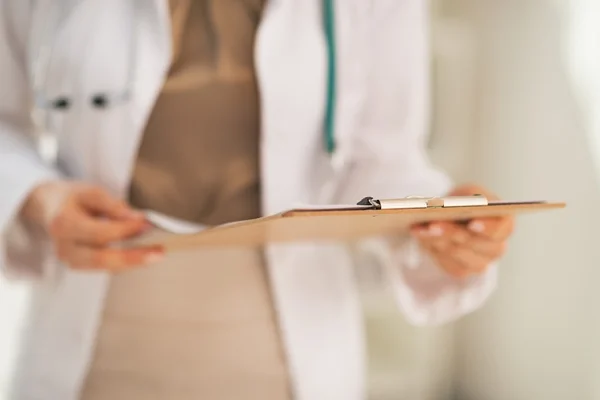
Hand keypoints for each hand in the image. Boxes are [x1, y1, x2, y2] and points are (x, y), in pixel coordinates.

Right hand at [21, 181, 163, 270]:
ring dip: (133, 262)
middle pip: (101, 258)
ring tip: (156, 254)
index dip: (124, 230)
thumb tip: (136, 219)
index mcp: (63, 224)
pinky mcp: (80, 265)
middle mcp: (64, 247)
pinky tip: (144, 255)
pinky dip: (125, 262)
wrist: (49, 206)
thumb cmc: (73, 197)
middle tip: (159, 252)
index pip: (98, 232)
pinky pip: (105, 267)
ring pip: (105, 267)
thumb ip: (113, 205)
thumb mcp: (91, 192)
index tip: (147, 224)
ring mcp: (70, 260)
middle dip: (132, 257)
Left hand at [410, 184, 513, 278]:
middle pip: (474, 242)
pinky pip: (446, 263)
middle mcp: (496, 247)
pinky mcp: (462, 270)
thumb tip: (450, 207)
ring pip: (457, 253)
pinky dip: (431, 248)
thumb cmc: (466, 201)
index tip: (472, 223)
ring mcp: (480, 262)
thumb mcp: (469, 192)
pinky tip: (420, 236)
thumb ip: (468, 198)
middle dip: (452, 232)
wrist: (453, 217)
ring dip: (436, 239)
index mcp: (504, 224)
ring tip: (420, 229)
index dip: (487, 227)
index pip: (500, 229)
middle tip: (433, 224)